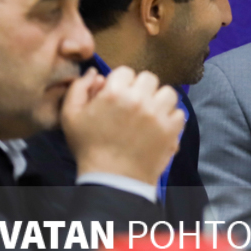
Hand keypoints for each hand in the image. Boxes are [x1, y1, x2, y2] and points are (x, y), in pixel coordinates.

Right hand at [62, 66, 184, 184]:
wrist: (112, 179)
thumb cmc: (89, 148)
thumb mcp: (70, 116)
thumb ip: (79, 88)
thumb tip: (95, 72)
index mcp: (114, 92)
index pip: (126, 71)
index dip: (121, 82)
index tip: (118, 96)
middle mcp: (139, 99)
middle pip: (149, 78)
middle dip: (141, 89)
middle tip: (134, 105)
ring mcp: (158, 114)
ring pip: (168, 93)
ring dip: (159, 100)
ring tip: (150, 113)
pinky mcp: (171, 129)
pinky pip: (179, 113)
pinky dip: (171, 118)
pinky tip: (159, 126)